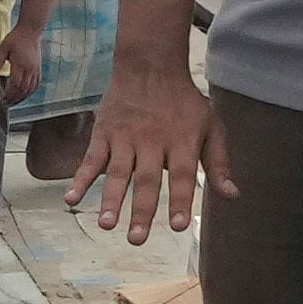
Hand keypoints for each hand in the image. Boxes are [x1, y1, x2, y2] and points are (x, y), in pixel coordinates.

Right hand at [77, 48, 226, 242]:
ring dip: (110, 199)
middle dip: (141, 210)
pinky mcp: (104, 133)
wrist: (150, 64)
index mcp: (182, 141)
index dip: (180, 200)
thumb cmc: (184, 102)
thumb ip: (219, 163)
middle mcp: (153, 141)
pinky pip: (90, 159)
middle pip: (146, 179)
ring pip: (117, 172)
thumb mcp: (210, 126)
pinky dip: (80, 179)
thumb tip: (232, 195)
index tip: (176, 225)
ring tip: (106, 224)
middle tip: (137, 239)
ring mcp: (125, 138)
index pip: (182, 175)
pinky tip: (71, 198)